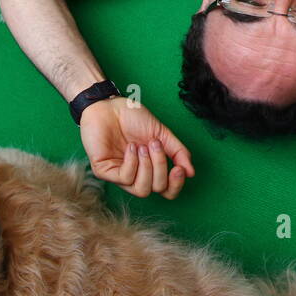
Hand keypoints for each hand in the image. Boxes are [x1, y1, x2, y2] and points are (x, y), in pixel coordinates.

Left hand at [79, 97, 193, 198]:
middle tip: (155, 145)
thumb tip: (191, 172)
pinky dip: (132, 162)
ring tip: (142, 146)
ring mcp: (119, 175)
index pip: (166, 190)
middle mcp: (136, 175)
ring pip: (141, 190)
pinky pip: (125, 179)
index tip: (179, 169)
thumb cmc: (132, 118)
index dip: (176, 184)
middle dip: (160, 167)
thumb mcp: (161, 134)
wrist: (109, 105)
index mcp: (150, 168)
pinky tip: (130, 147)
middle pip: (157, 189)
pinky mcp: (104, 172)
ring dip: (147, 166)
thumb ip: (177, 152)